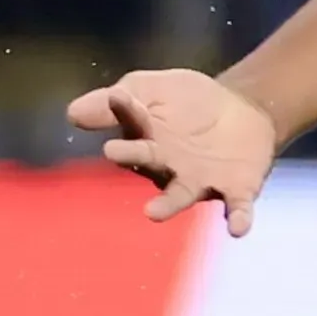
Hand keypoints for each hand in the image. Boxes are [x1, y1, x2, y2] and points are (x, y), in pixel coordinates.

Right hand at [67, 68, 283, 234]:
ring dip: (167, 206)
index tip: (118, 98)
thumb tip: (72, 113)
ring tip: (151, 213)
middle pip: (146, 163)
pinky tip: (237, 227)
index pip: (131, 125)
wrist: (244, 112)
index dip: (123, 111)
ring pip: (180, 196)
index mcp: (146, 140)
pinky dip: (237, 218)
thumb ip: (122, 98)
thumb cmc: (189, 102)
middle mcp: (168, 167)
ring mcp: (201, 181)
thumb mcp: (157, 88)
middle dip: (130, 157)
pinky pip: (236, 208)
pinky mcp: (237, 189)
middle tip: (112, 153)